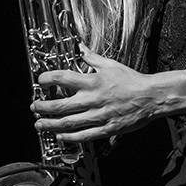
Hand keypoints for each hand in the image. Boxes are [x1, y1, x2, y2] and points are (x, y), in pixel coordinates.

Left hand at [30, 46, 159, 142]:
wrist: (151, 97)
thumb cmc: (132, 81)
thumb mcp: (110, 64)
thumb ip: (92, 58)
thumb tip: (80, 47)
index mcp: (92, 82)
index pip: (62, 78)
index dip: (47, 79)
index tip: (40, 81)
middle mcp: (92, 99)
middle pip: (60, 105)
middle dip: (42, 107)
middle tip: (34, 107)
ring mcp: (98, 116)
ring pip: (68, 123)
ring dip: (50, 125)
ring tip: (40, 124)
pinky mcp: (106, 129)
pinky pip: (84, 136)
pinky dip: (70, 138)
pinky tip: (60, 137)